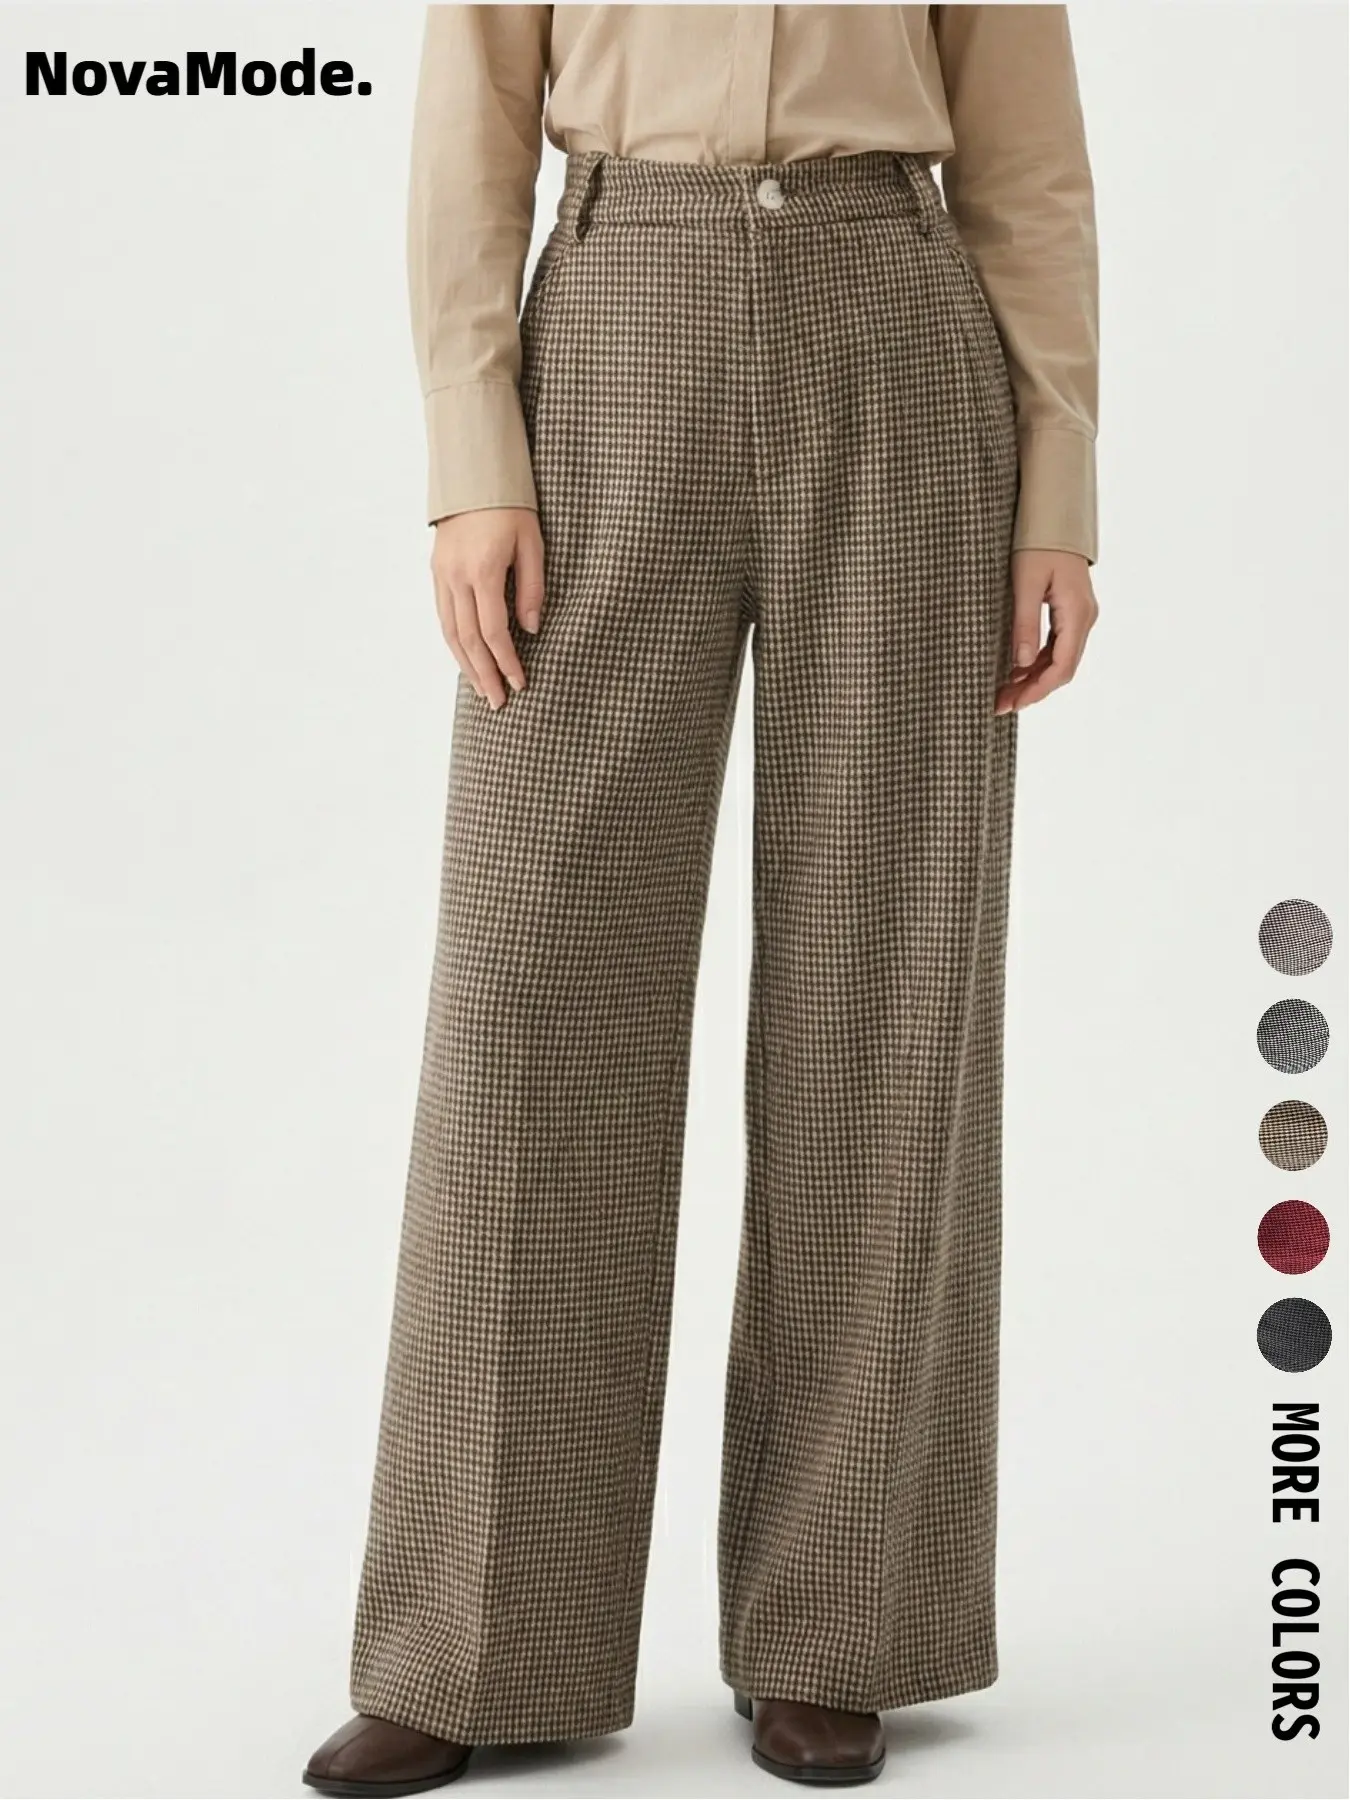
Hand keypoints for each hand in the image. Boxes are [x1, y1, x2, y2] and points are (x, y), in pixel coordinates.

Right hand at [430, 508, 545, 708]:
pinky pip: (443, 616)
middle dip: (484, 674)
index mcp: (483, 571)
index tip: (520, 683)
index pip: (494, 631)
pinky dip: (455, 643)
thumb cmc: (511, 505)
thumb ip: (533, 587)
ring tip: (481, 689)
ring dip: (466, 665)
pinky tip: (466, 659)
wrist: (473, 474)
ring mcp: (441, 574)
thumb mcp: (533, 543)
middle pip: (468, 640)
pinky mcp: (436, 570)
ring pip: (450, 632)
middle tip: (498, 702)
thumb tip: (531, 630)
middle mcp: (456, 577)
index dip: (507, 662)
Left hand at [995, 550, 1097, 715]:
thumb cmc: (1038, 544)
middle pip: (1061, 668)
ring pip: (1059, 660)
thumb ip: (1025, 624)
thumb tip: (1020, 664)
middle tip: (999, 705)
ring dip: (1032, 679)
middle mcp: (1084, 618)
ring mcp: (1080, 615)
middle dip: (1032, 690)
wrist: (1055, 517)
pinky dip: (1036, 662)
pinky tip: (1014, 671)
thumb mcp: (1025, 583)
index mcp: (1077, 613)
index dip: (1037, 690)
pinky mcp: (1070, 612)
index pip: (1062, 666)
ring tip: (1002, 693)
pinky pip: (1056, 646)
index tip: (1012, 704)